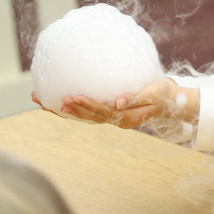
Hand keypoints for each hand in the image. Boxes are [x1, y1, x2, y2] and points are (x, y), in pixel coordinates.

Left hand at [55, 78, 195, 128]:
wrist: (170, 101)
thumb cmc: (164, 94)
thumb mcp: (156, 93)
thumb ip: (137, 97)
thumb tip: (118, 102)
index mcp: (126, 117)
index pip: (101, 112)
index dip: (85, 106)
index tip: (72, 97)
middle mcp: (116, 120)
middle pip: (89, 117)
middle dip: (69, 110)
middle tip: (53, 99)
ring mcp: (112, 118)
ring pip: (84, 117)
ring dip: (64, 111)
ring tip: (44, 101)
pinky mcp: (109, 113)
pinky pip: (88, 113)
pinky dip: (72, 109)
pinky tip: (57, 101)